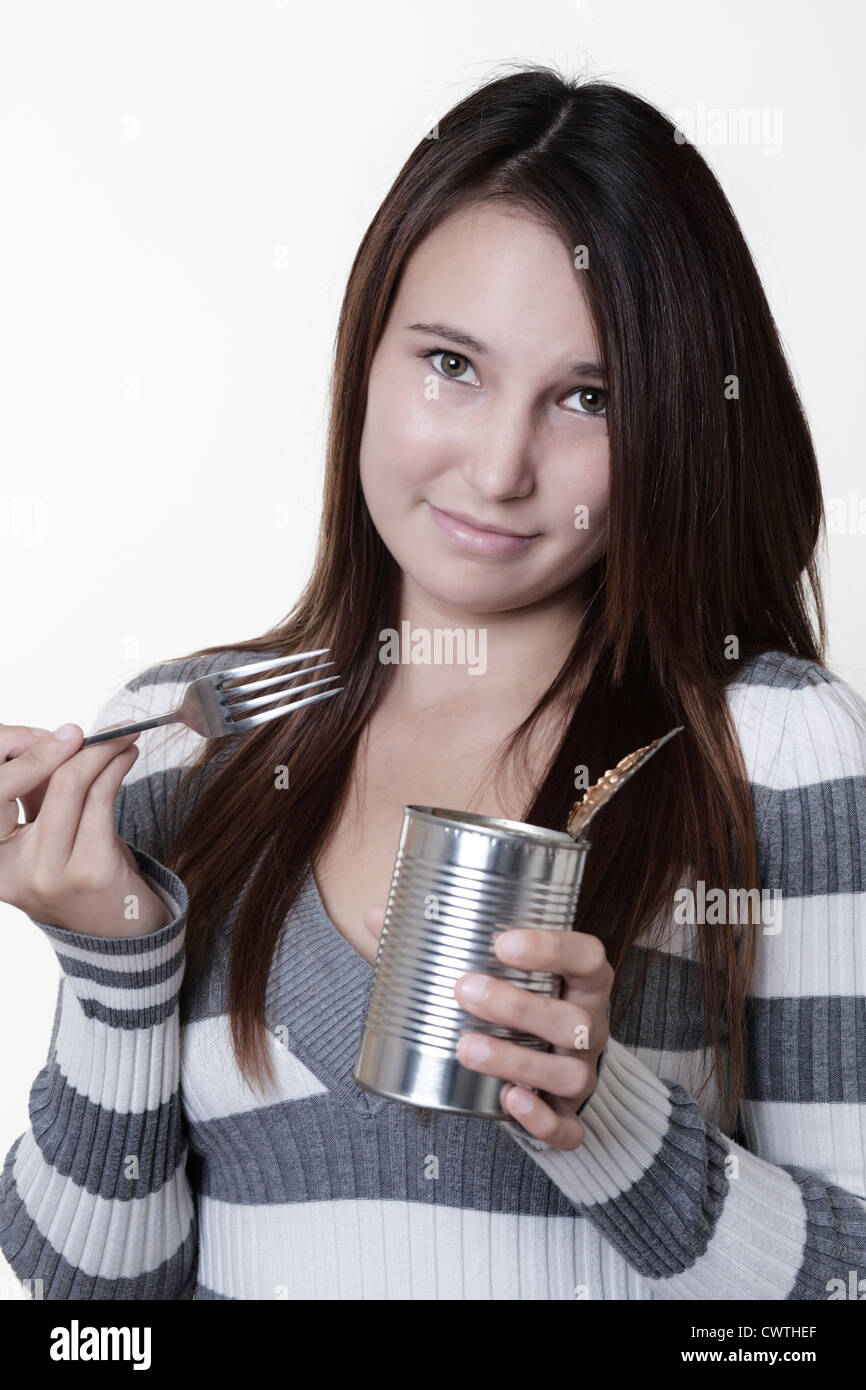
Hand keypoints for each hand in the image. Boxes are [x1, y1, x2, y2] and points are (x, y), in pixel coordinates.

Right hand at [0, 722, 171, 935]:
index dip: (24, 750)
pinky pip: (101, 798)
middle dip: (70, 744)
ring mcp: (50, 873)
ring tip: (122, 738)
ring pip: (72, 784)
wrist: (120, 938)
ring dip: (102, 751)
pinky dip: (116, 767)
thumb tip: (50, 740)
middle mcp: (12, 870)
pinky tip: (126, 756)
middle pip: (34, 780)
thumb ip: (39, 799)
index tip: (56, 731)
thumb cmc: (86, 880)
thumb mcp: (49, 840)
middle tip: (99, 729)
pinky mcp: (91, 870)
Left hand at [362, 906, 611, 1150]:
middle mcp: (589, 1026)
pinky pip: (568, 1128)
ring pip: (570, 1074)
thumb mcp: (496, 967)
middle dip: (519, 1006)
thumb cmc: (516, 1000)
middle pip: (573, 1019)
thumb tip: (372, 915)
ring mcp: (583, 1073)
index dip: (553, 948)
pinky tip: (508, 1101)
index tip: (503, 941)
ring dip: (518, 1061)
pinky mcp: (570, 1115)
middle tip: (465, 991)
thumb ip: (437, 944)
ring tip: (466, 1047)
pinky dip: (541, 1120)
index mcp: (580, 981)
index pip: (586, 956)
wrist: (547, 1059)